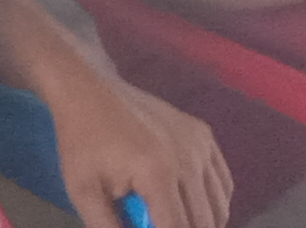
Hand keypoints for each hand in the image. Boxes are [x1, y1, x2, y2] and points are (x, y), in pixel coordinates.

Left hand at [41, 66, 232, 227]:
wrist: (87, 91)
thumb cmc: (82, 143)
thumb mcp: (84, 193)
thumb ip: (110, 227)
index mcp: (157, 175)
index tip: (152, 227)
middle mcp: (188, 159)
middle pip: (204, 221)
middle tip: (158, 222)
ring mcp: (200, 144)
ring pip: (220, 204)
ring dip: (202, 220)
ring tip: (172, 218)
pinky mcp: (204, 134)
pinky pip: (224, 181)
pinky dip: (213, 200)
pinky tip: (190, 203)